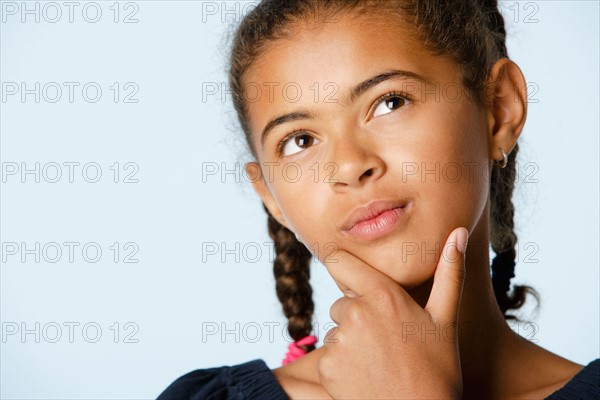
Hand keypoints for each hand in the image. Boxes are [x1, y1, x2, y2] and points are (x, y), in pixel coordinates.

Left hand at [317, 227, 468, 398]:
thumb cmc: (438, 370)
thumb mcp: (445, 319)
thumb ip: (449, 273)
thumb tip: (459, 232)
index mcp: (382, 295)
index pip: (339, 262)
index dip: (343, 267)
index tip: (349, 277)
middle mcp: (355, 313)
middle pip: (342, 302)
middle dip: (356, 315)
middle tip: (386, 340)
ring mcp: (339, 341)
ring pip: (336, 331)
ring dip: (350, 341)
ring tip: (379, 361)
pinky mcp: (326, 367)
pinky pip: (328, 356)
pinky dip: (341, 365)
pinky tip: (366, 376)